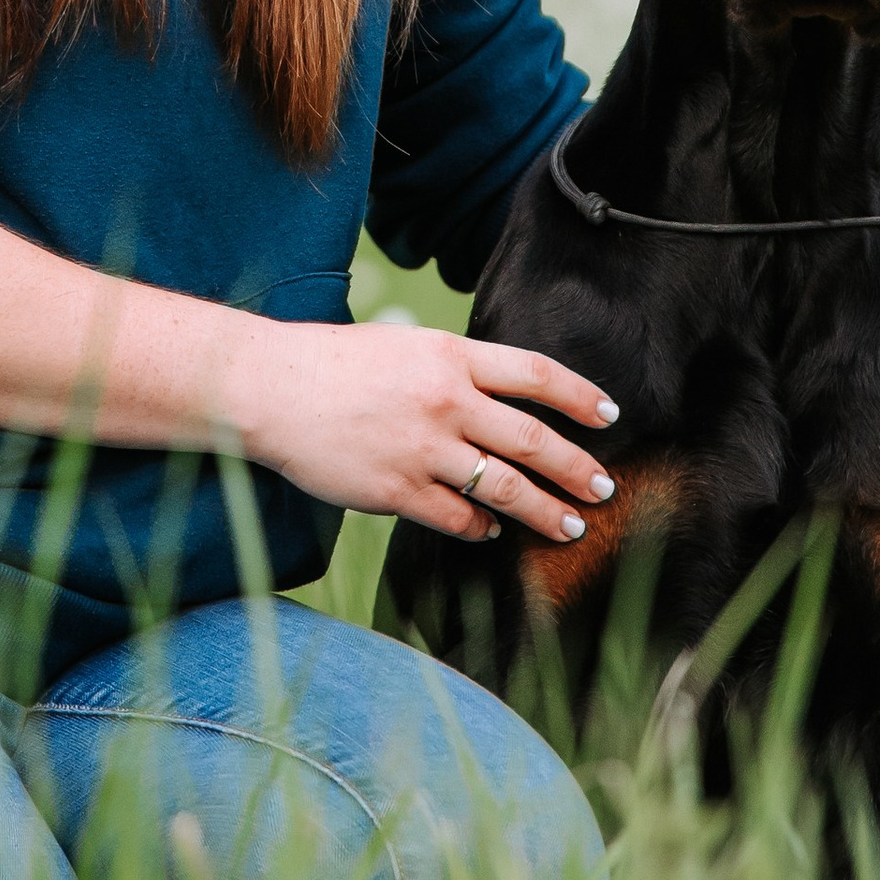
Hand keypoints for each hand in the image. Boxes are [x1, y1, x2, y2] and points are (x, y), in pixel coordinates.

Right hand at [233, 316, 619, 547]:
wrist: (270, 388)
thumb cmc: (334, 363)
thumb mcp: (404, 346)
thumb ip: (455, 369)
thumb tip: (505, 400)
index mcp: (449, 356)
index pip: (535, 374)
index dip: (579, 396)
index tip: (609, 415)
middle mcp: (444, 400)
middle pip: (532, 439)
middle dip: (576, 468)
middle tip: (604, 488)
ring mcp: (422, 448)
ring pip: (504, 488)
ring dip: (544, 510)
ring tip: (570, 525)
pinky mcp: (396, 490)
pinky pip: (457, 518)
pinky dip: (481, 529)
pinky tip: (492, 533)